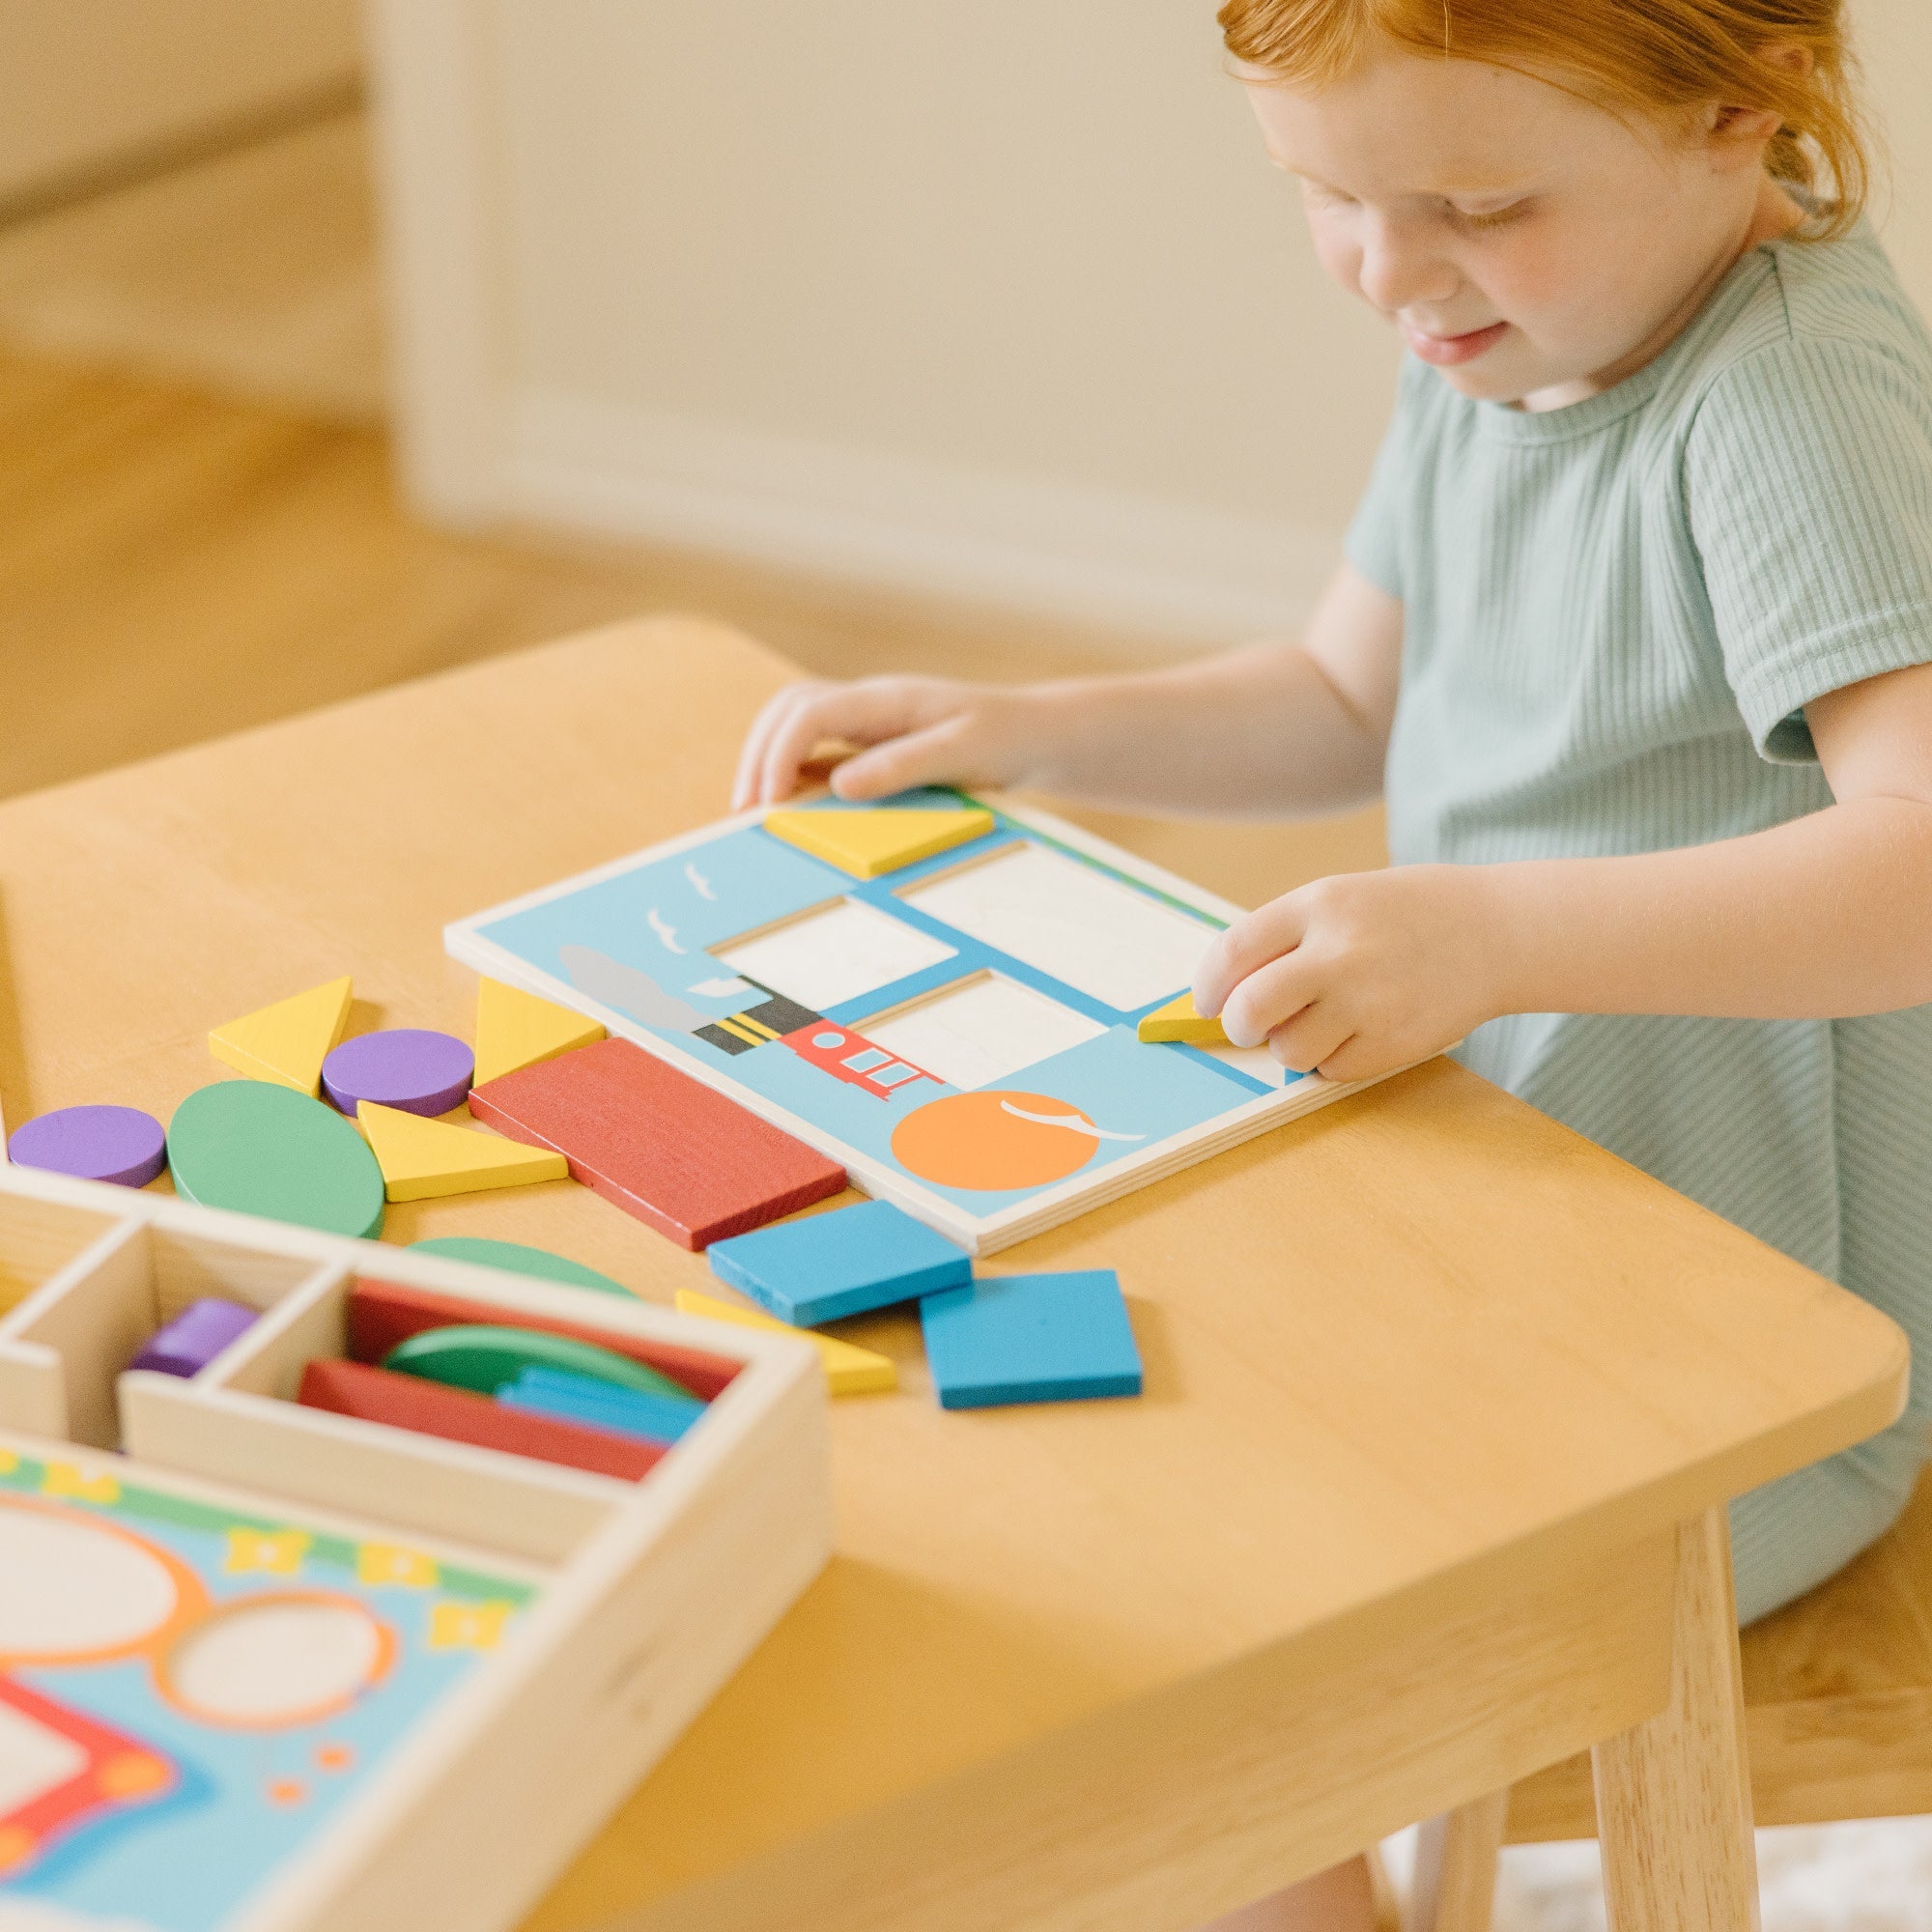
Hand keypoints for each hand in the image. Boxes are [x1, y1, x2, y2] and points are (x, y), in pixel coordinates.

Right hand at [731, 676, 1056, 808]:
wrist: (1033, 734)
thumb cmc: (1004, 738)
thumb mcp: (962, 753)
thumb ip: (903, 766)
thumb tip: (841, 786)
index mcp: (886, 698)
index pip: (809, 711)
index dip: (779, 753)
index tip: (766, 801)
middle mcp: (868, 702)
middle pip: (788, 709)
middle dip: (758, 755)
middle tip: (745, 810)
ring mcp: (867, 719)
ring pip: (795, 724)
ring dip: (768, 760)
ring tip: (755, 809)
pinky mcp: (871, 742)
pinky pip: (818, 749)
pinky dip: (794, 773)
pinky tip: (787, 807)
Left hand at [1192, 865, 1504, 1082]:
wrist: (1498, 932)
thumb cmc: (1406, 915)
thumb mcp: (1342, 898)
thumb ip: (1284, 937)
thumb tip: (1222, 994)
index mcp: (1320, 905)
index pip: (1234, 951)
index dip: (1209, 985)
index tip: (1208, 1002)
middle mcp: (1341, 952)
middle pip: (1251, 1010)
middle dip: (1239, 1026)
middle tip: (1247, 1027)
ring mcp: (1369, 1001)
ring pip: (1288, 1050)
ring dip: (1289, 1046)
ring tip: (1318, 1023)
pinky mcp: (1393, 1042)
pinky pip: (1330, 1071)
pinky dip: (1330, 1061)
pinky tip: (1356, 1033)